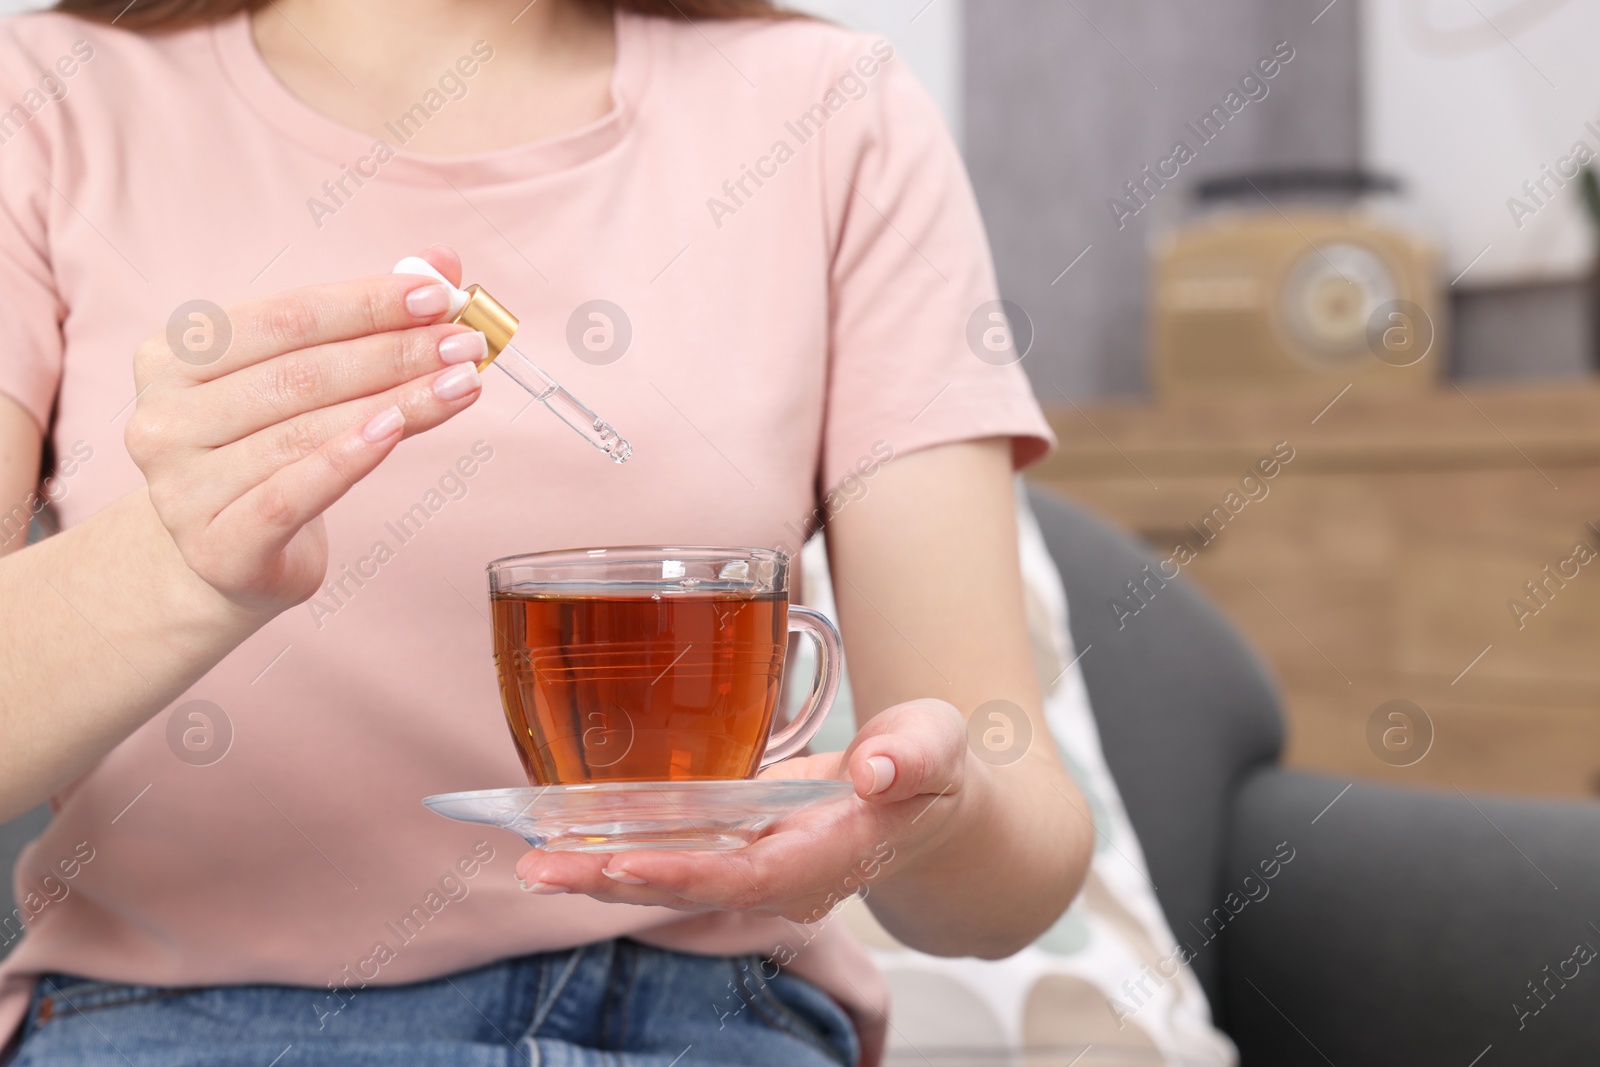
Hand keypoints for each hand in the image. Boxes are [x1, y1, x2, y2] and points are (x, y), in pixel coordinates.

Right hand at [126, 246, 483, 614]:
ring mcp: (182, 487)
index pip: (284, 317)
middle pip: (300, 374)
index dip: (366, 303)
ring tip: (463, 384)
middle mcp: (164, 418)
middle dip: (394, 353)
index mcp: (175, 357)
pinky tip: (398, 430)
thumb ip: (365, 320)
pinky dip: (348, 459)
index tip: (440, 296)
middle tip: (466, 343)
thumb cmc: (271, 452)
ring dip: (398, 402)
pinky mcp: (218, 545)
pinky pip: (292, 494)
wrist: (227, 557)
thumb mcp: (305, 380)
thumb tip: (441, 261)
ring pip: (306, 431)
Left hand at [513, 699, 975, 923]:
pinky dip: (620, 847)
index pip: (750, 875)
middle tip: (541, 865)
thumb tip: (876, 768)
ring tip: (533, 856)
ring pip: (672, 875)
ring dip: (602, 870)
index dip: (688, 872)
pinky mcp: (738, 843)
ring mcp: (758, 863)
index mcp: (831, 854)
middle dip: (615, 879)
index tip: (628, 862)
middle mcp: (785, 873)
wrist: (926, 799)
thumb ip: (914, 755)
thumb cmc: (928, 769)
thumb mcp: (936, 747)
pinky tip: (567, 834)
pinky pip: (673, 852)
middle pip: (691, 886)